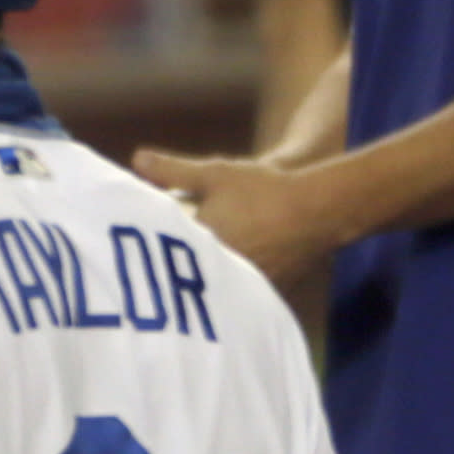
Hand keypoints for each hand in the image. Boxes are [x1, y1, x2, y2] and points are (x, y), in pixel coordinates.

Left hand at [131, 147, 348, 290]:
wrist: (320, 209)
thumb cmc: (265, 190)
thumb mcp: (214, 174)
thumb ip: (172, 171)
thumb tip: (136, 158)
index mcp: (203, 245)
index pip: (160, 256)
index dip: (146, 253)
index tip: (133, 251)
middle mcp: (221, 271)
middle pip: (182, 277)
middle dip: (168, 270)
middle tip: (150, 268)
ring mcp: (244, 285)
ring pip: (209, 289)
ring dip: (196, 282)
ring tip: (182, 275)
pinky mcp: (263, 291)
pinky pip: (235, 295)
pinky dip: (224, 288)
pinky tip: (215, 284)